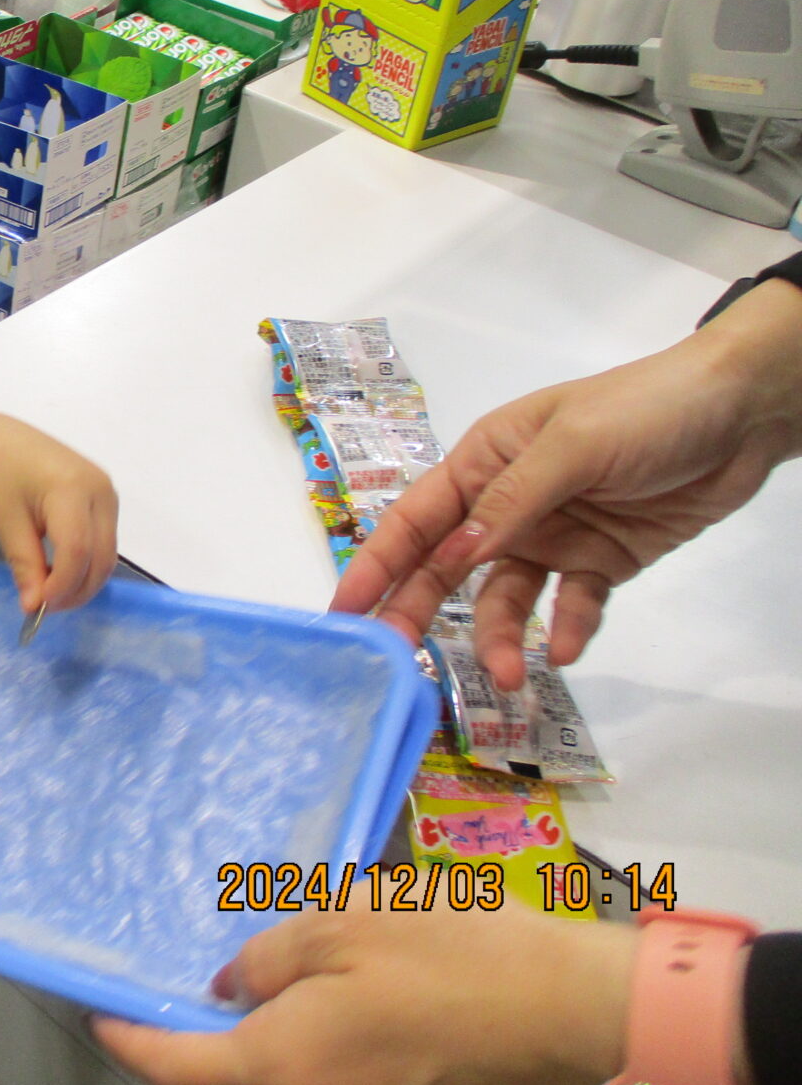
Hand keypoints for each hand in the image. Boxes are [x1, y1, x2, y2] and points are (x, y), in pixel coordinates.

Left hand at [0, 407, 117, 613]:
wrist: (1, 440)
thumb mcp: (5, 522)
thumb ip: (24, 564)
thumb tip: (34, 607)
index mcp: (71, 488)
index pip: (76, 550)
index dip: (60, 586)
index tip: (35, 608)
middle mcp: (100, 490)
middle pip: (101, 556)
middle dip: (75, 590)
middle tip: (42, 608)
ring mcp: (108, 494)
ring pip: (107, 554)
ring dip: (83, 581)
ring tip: (49, 592)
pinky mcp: (107, 500)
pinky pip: (104, 542)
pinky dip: (86, 565)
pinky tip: (59, 573)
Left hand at [93, 900, 638, 1084]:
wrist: (562, 1004)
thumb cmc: (445, 954)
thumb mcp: (338, 924)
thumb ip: (267, 957)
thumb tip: (227, 988)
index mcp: (279, 1063)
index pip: (178, 1066)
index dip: (131, 1040)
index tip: (100, 1011)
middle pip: (225, 1078)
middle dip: (187, 1045)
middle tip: (160, 989)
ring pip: (273, 1072)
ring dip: (243, 1040)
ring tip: (224, 982)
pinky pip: (315, 1068)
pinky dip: (291, 1036)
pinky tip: (295, 987)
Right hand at [331, 277, 801, 689]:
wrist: (740, 412)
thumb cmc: (643, 408)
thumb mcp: (571, 445)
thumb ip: (511, 503)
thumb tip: (452, 558)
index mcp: (485, 461)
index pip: (417, 519)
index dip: (376, 564)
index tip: (345, 612)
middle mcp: (507, 503)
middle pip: (447, 567)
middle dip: (420, 611)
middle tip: (400, 660)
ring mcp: (553, 535)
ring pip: (507, 597)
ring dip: (502, 635)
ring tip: (512, 675)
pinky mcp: (601, 561)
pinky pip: (572, 605)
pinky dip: (567, 629)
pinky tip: (566, 650)